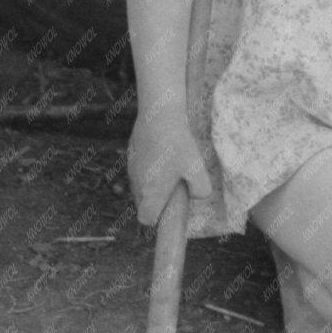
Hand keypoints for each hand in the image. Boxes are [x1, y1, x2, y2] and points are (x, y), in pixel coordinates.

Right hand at [127, 108, 212, 225]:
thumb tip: (196, 195)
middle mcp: (137, 184)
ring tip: (170, 166)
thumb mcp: (196, 168)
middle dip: (157, 201)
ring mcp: (132, 169)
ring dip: (153, 184)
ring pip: (141, 187)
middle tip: (174, 186)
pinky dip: (149, 169)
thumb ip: (200, 190)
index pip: (146, 218)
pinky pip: (139, 171)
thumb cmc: (178, 144)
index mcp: (151, 192)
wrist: (159, 114)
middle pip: (143, 203)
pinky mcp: (131, 155)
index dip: (157, 218)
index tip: (169, 208)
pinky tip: (162, 153)